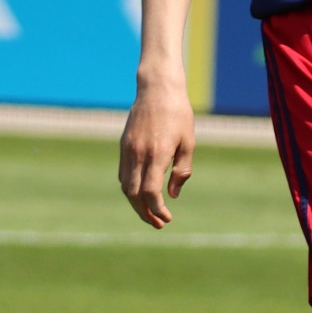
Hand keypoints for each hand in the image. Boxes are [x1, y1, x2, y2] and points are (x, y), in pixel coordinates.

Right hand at [118, 79, 195, 227]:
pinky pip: (123, 174)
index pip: (150, 192)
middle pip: (134, 194)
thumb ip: (182, 171)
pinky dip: (130, 189)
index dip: (156, 209)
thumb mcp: (188, 142)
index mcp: (157, 154)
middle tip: (158, 223)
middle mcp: (138, 154)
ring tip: (150, 213)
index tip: (167, 218)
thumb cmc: (178, 115)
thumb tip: (172, 195)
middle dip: (144, 213)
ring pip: (125, 186)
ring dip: (135, 204)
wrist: (157, 89)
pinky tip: (141, 194)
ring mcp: (128, 150)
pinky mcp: (123, 145)